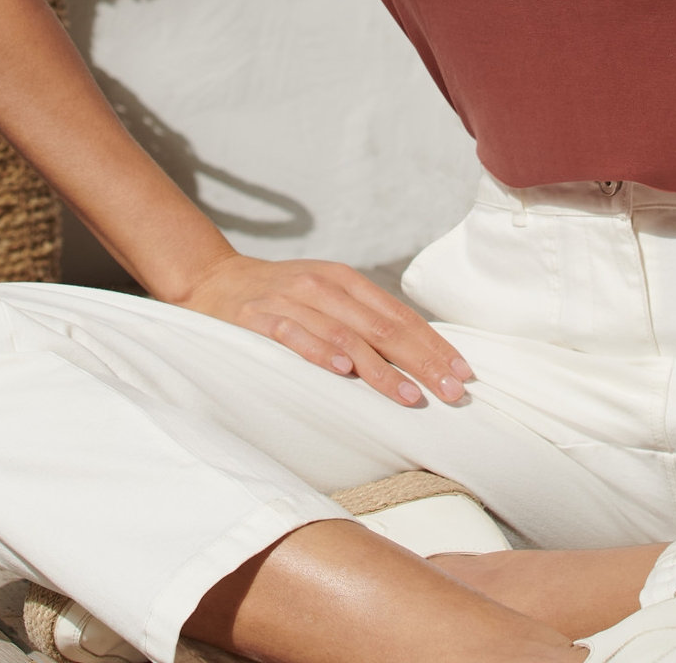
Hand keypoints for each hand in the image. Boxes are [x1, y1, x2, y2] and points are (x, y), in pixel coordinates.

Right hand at [174, 253, 473, 408]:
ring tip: (407, 396)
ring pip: (344, 335)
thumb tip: (417, 355)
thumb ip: (363, 320)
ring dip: (378, 369)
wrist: (213, 279)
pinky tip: (342, 373)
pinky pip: (293, 335)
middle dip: (420, 362)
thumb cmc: (280, 296)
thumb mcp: (326, 298)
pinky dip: (319, 353)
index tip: (462, 374)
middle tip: (449, 392)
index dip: (433, 346)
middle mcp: (323, 286)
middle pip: (382, 327)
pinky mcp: (257, 318)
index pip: (400, 316)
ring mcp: (290, 301)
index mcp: (346, 281)